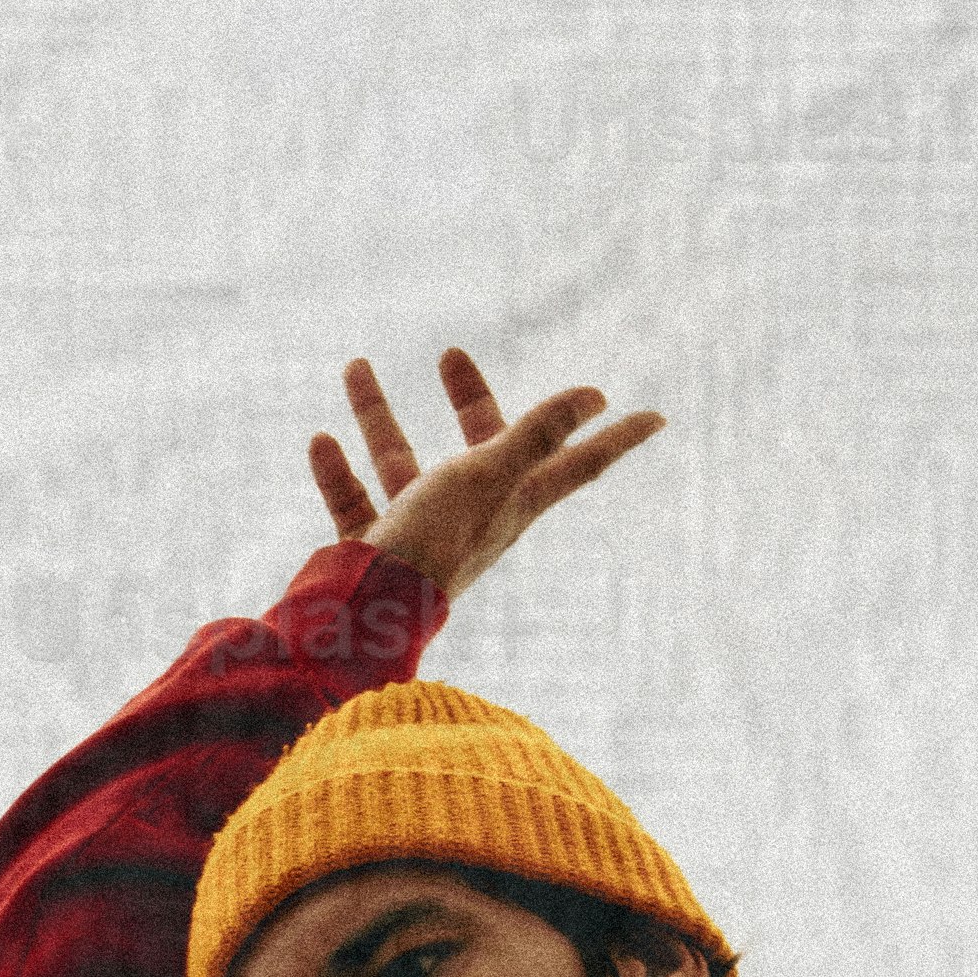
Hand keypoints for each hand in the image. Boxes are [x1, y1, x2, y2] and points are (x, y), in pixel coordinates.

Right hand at [307, 344, 663, 605]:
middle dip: (470, 398)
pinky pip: (356, 504)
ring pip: (402, 465)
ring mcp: (422, 536)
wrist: (363, 621)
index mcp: (513, 504)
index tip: (656, 417)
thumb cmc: (432, 547)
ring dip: (379, 418)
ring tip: (357, 366)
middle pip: (483, 447)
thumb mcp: (488, 478)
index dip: (618, 438)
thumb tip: (592, 396)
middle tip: (452, 355)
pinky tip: (321, 440)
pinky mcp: (375, 552)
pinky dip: (338, 472)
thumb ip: (535, 435)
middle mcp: (473, 518)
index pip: (580, 464)